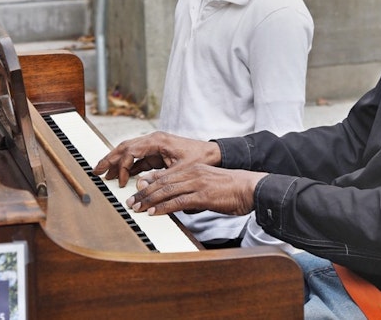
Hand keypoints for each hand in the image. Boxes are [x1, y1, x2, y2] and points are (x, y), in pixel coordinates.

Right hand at [92, 131, 220, 187]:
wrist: (214, 154)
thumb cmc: (200, 158)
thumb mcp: (181, 170)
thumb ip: (161, 177)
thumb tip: (140, 186)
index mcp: (158, 141)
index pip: (131, 150)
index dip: (123, 166)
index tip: (121, 182)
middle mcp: (154, 140)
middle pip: (125, 148)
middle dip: (110, 159)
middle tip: (97, 171)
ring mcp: (155, 147)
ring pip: (130, 153)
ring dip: (118, 164)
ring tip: (105, 175)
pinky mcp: (158, 154)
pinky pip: (139, 160)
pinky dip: (129, 168)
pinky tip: (122, 178)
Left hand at [128, 164, 266, 216]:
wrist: (250, 188)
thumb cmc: (232, 188)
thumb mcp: (209, 183)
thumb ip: (193, 188)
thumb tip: (181, 201)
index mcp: (193, 169)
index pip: (165, 174)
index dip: (148, 182)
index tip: (136, 189)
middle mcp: (193, 173)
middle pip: (162, 182)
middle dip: (143, 192)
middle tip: (130, 201)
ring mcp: (197, 183)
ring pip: (166, 191)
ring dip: (149, 200)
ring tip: (136, 207)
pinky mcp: (202, 196)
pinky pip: (178, 201)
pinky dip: (163, 207)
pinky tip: (153, 212)